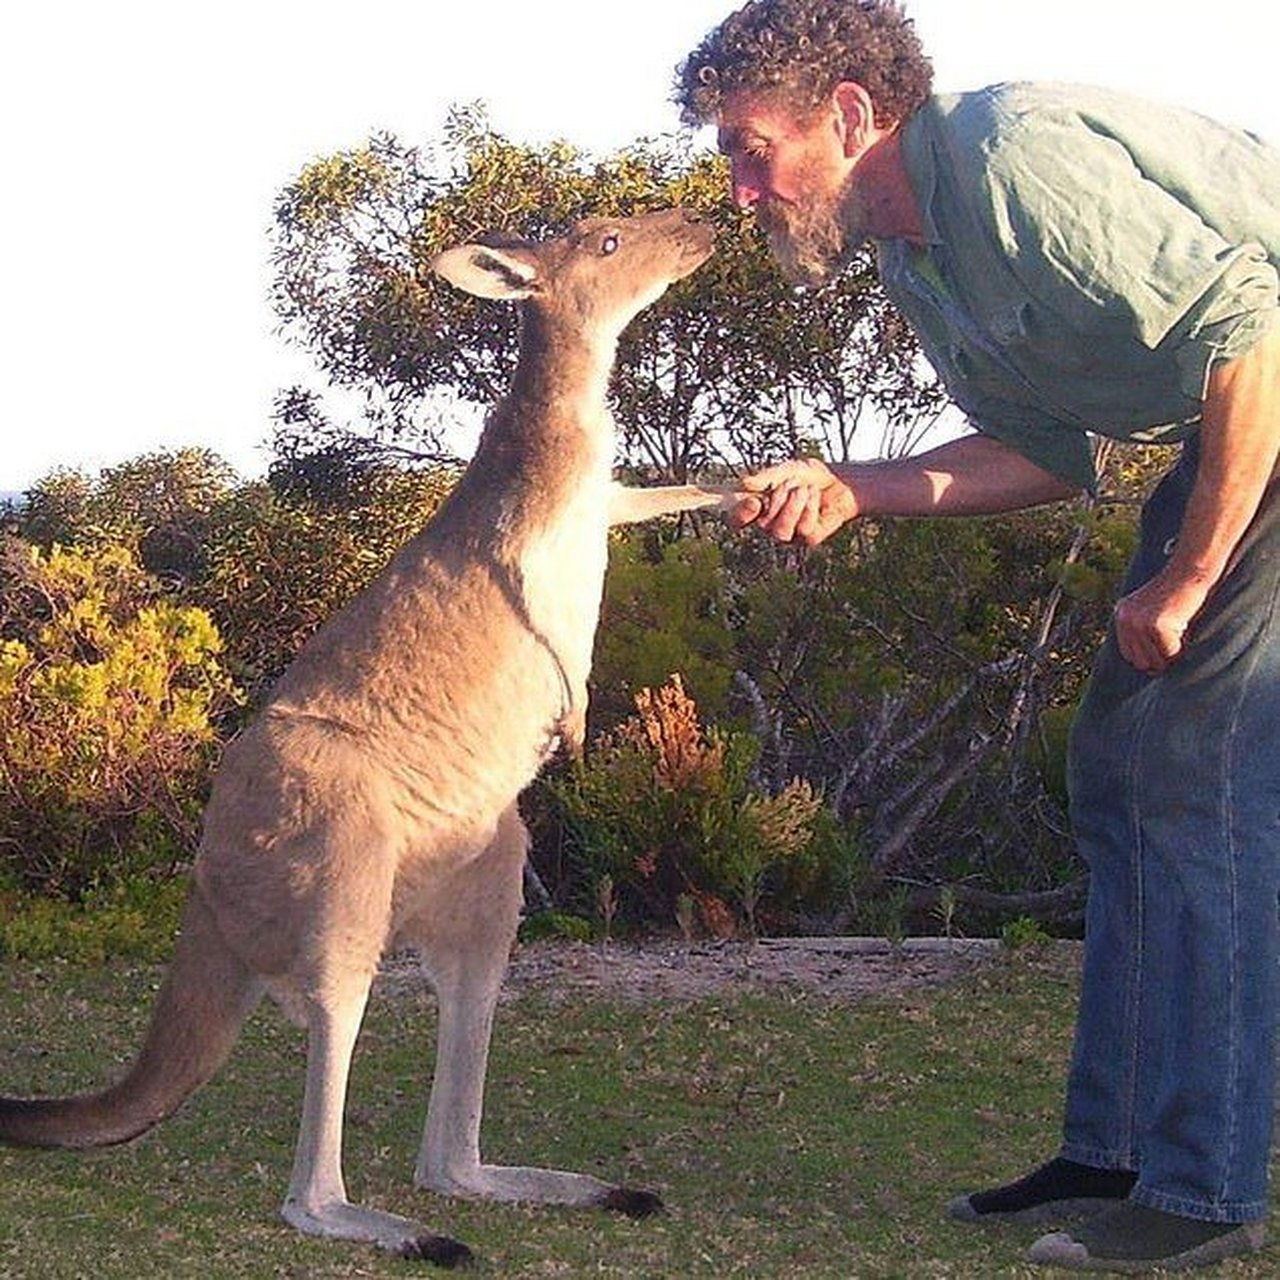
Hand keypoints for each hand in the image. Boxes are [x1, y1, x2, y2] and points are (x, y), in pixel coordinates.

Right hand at [736, 458, 859, 545]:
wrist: (839, 480)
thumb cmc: (809, 477)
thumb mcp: (787, 470)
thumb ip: (766, 477)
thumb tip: (744, 483)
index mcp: (759, 509)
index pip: (739, 520)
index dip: (741, 515)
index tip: (753, 502)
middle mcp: (772, 526)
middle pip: (763, 525)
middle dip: (777, 501)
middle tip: (790, 484)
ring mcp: (791, 535)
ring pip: (781, 532)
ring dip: (793, 507)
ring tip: (803, 489)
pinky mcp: (810, 539)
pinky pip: (803, 529)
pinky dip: (809, 508)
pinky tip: (814, 495)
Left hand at [1112, 571, 1207, 674]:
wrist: (1189, 572)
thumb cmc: (1177, 592)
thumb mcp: (1149, 609)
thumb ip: (1142, 630)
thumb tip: (1146, 667)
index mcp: (1121, 614)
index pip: (1128, 654)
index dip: (1147, 658)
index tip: (1163, 653)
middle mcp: (1125, 619)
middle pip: (1139, 661)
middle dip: (1158, 660)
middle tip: (1175, 646)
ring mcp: (1138, 623)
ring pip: (1154, 660)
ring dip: (1170, 655)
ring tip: (1180, 634)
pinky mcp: (1156, 626)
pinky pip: (1170, 653)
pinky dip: (1180, 648)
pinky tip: (1184, 628)